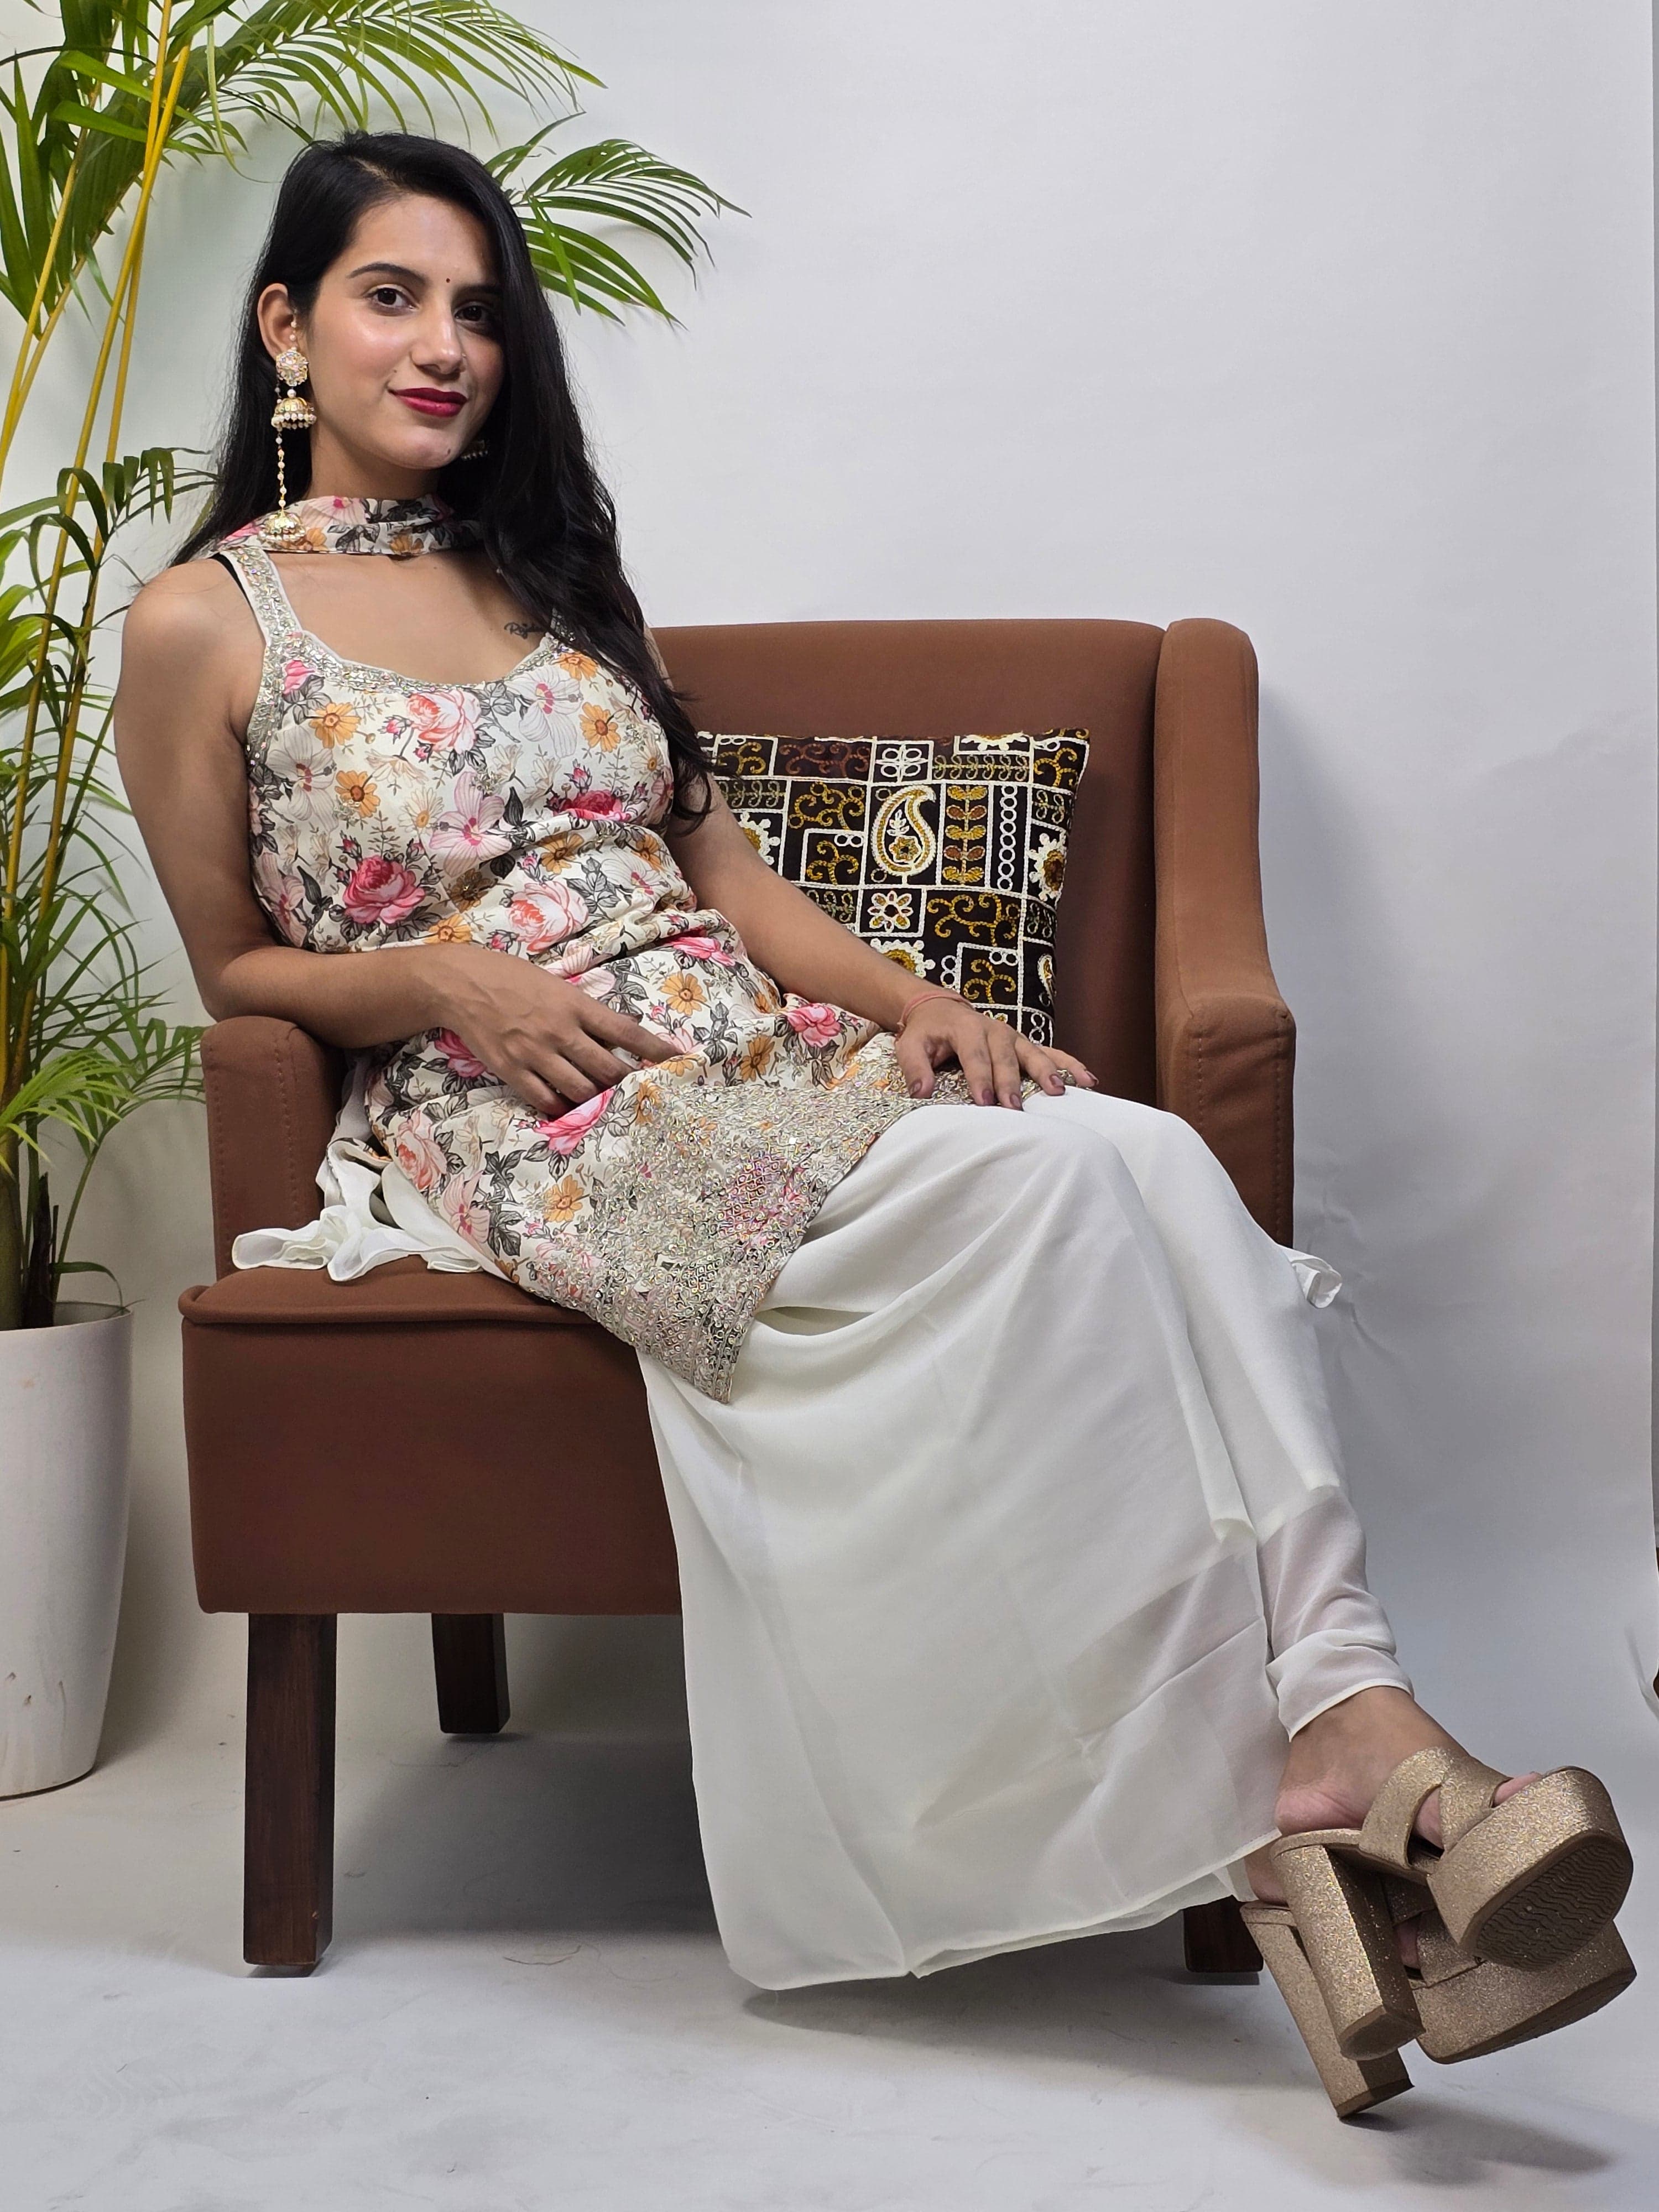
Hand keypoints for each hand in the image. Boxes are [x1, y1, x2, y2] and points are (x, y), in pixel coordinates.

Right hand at [433, 943, 679, 1116]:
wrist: (461, 983)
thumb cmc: (512, 978)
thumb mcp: (556, 985)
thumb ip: (586, 1010)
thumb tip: (619, 1031)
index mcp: (575, 1005)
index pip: (625, 1031)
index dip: (654, 1048)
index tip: (677, 1059)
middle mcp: (560, 1031)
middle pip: (608, 1069)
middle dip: (628, 1084)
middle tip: (640, 1091)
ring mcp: (535, 1053)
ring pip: (580, 1089)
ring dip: (597, 1099)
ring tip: (605, 1102)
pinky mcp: (512, 1070)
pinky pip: (545, 1100)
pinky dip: (561, 1108)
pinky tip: (568, 1107)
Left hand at [892, 993, 1098, 1107]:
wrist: (939, 1008)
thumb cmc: (926, 1032)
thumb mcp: (910, 1044)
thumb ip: (915, 1067)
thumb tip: (921, 1092)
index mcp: (966, 1028)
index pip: (974, 1055)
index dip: (979, 1078)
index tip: (984, 1102)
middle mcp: (995, 1029)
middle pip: (1006, 1057)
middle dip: (1011, 1082)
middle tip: (1015, 1108)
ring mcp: (1014, 1036)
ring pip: (1034, 1053)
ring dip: (1048, 1072)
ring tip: (1060, 1092)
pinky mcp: (1024, 1044)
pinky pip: (1051, 1052)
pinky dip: (1069, 1064)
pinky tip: (1087, 1080)